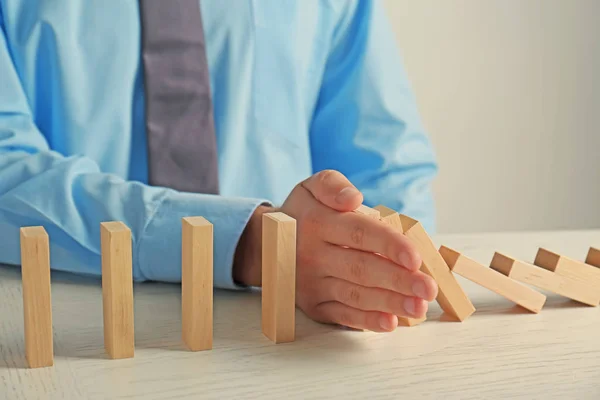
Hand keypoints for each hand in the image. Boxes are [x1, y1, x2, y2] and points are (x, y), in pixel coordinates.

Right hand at [233, 170, 437, 331]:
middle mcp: (312, 255)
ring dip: (389, 303)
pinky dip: (366, 321)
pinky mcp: (314, 305)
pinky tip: (390, 322)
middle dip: (397, 280)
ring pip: (355, 295)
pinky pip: (342, 315)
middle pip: (361, 268)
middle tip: (427, 288)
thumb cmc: (303, 213)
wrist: (266, 244)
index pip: (358, 233)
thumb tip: (353, 198)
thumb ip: (332, 185)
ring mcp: (312, 284)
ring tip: (418, 307)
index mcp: (318, 223)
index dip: (388, 245)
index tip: (415, 257)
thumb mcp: (311, 187)